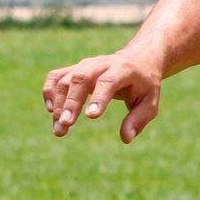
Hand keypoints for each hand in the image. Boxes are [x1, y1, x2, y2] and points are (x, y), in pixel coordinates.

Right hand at [42, 52, 161, 143]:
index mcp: (124, 69)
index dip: (99, 97)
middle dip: (72, 102)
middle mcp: (102, 63)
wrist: (138, 61)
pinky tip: (51, 110)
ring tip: (59, 130)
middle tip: (66, 124)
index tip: (91, 117)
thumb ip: (139, 119)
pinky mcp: (74, 69)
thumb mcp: (150, 102)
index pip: (109, 81)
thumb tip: (126, 138)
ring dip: (58, 104)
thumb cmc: (144, 86)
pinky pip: (55, 76)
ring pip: (65, 79)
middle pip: (82, 78)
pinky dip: (49, 91)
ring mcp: (86, 64)